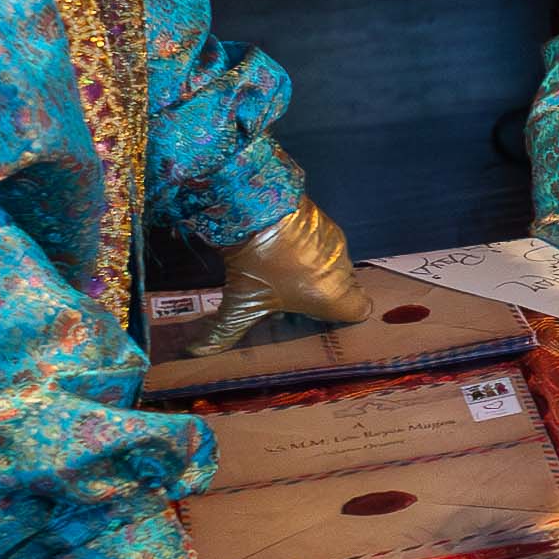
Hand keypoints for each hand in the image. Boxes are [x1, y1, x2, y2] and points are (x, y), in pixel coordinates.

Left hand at [213, 196, 365, 339]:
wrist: (258, 206)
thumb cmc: (257, 265)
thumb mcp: (240, 302)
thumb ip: (225, 332)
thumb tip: (197, 353)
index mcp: (332, 296)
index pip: (360, 311)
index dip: (343, 314)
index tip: (317, 314)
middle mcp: (343, 271)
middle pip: (343, 288)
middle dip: (322, 293)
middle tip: (290, 295)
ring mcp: (337, 244)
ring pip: (334, 265)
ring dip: (315, 270)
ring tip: (282, 269)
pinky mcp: (326, 222)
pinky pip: (326, 244)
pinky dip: (310, 249)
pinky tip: (284, 248)